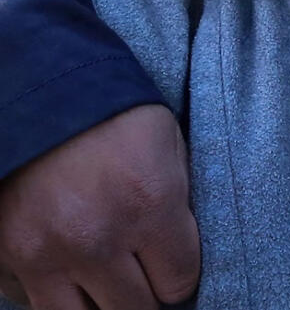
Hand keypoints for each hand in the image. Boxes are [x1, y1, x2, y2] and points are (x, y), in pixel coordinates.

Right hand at [0, 105, 199, 309]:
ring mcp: (47, 253)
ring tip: (110, 281)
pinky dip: (58, 296)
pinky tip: (71, 272)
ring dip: (102, 304)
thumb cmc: (117, 115)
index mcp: (151, 204)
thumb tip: (179, 256)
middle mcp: (98, 238)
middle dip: (147, 296)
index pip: (178, 282)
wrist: (44, 93)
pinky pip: (37, 305)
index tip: (173, 266)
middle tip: (145, 275)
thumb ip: (178, 206)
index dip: (180, 277)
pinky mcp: (9, 257)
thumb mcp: (169, 147)